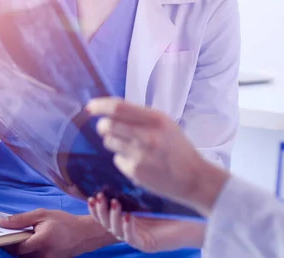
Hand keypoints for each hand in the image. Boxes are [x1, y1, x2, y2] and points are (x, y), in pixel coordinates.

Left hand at [0, 209, 116, 257]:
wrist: (83, 234)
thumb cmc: (63, 222)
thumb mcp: (42, 214)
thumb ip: (21, 219)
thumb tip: (0, 223)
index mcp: (42, 240)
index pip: (17, 248)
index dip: (9, 242)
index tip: (5, 235)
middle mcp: (44, 255)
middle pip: (20, 256)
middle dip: (15, 247)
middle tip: (17, 236)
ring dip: (23, 251)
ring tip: (29, 239)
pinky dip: (30, 254)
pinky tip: (34, 245)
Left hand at [86, 98, 228, 214]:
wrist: (193, 178)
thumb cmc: (177, 148)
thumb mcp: (165, 124)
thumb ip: (141, 117)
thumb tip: (110, 110)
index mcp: (156, 119)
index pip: (119, 107)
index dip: (100, 106)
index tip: (89, 107)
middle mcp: (147, 136)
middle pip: (107, 125)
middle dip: (101, 126)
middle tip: (105, 128)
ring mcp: (140, 155)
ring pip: (109, 142)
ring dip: (112, 142)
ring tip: (130, 146)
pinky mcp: (135, 172)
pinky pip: (117, 160)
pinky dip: (123, 159)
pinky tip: (139, 162)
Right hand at [88, 193, 205, 252]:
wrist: (195, 220)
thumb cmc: (175, 206)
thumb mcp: (151, 193)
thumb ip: (136, 187)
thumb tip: (124, 166)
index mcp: (128, 217)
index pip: (107, 214)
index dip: (97, 207)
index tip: (91, 196)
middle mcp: (131, 228)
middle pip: (107, 223)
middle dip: (100, 211)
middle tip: (98, 199)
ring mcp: (138, 238)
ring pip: (117, 231)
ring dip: (113, 217)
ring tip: (114, 203)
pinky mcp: (147, 245)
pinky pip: (132, 238)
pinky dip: (128, 227)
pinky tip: (128, 216)